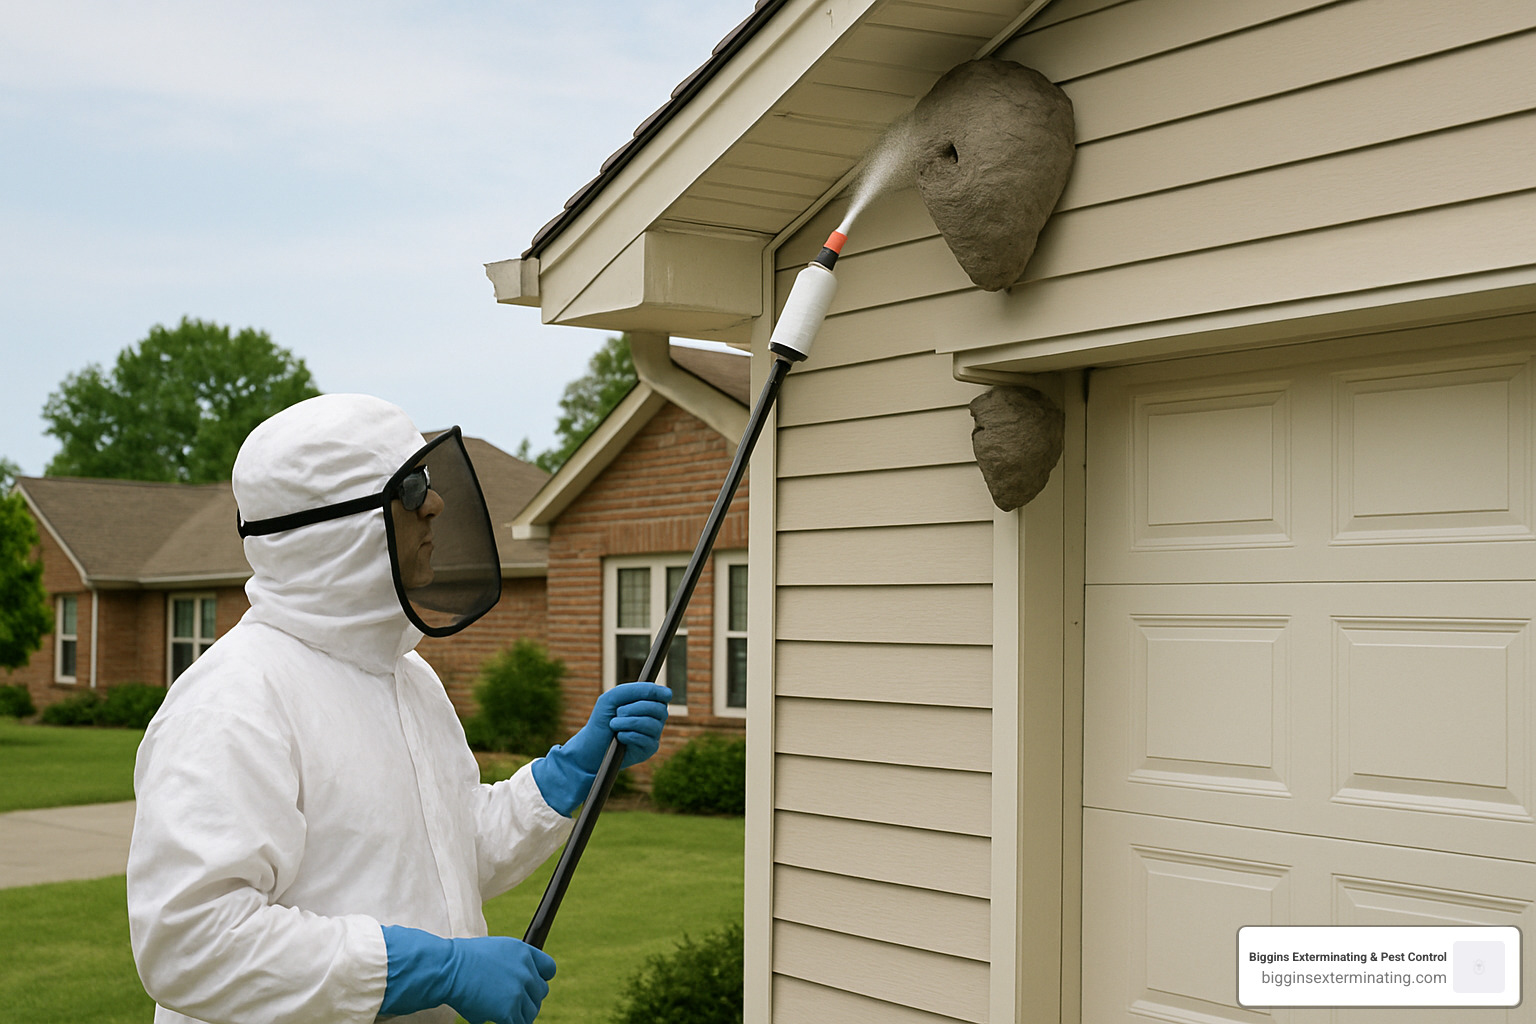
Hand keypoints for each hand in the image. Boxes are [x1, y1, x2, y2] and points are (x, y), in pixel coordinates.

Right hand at [381, 926, 554, 1023]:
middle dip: (527, 999)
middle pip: (541, 993)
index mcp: (524, 952)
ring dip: (518, 1014)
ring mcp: (519, 991)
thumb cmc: (464, 960)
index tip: (529, 986)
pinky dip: (508, 1023)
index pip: (549, 969)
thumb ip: (513, 964)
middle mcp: (526, 970)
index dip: (540, 979)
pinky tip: (495, 1018)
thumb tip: (519, 984)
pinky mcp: (509, 1010)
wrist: (449, 969)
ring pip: (531, 1011)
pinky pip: (518, 1023)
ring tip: (501, 1012)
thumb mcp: (496, 950)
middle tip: (511, 1003)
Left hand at [531, 682, 669, 814]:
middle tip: (618, 712)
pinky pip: (646, 739)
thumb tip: (667, 693)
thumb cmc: (602, 720)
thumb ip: (633, 690)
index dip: (659, 693)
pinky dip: (629, 735)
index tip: (656, 694)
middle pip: (658, 709)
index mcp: (647, 703)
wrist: (591, 746)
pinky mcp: (649, 749)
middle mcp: (654, 718)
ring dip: (629, 722)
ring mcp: (653, 734)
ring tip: (614, 725)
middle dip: (635, 708)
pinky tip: (620, 738)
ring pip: (651, 724)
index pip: (661, 695)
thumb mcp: (612, 699)